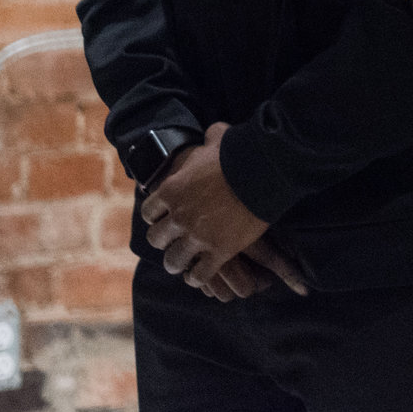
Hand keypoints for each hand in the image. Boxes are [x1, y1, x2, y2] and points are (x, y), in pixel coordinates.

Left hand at [140, 123, 305, 298]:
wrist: (263, 171)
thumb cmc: (239, 152)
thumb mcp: (217, 138)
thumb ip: (208, 138)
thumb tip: (212, 133)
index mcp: (172, 190)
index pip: (149, 212)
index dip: (156, 217)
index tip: (165, 219)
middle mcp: (179, 217)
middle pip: (156, 239)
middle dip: (165, 241)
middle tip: (175, 242)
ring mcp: (197, 236)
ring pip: (174, 261)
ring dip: (177, 263)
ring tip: (184, 265)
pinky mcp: (219, 251)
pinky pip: (200, 274)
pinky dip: (197, 278)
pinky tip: (199, 276)